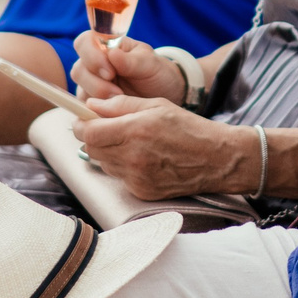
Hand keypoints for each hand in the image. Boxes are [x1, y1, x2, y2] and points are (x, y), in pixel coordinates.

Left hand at [70, 96, 250, 199]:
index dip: (81, 124)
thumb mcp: (156, 105)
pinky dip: (123, 166)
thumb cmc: (188, 127)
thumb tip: (90, 105)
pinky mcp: (142, 192)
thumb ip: (120, 105)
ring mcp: (137, 178)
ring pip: (104, 164)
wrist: (216, 159)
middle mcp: (133, 157)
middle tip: (105, 128)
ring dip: (108, 152)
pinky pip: (119, 177)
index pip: (89, 133)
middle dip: (93, 137)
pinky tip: (142, 158)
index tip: (83, 119)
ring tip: (131, 142)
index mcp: (136, 131)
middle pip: (91, 149)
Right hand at [71, 30, 186, 104]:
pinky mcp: (92, 105)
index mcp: (106, 46)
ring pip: (80, 91)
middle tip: (117, 92)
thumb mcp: (150, 64)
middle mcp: (93, 64)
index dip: (91, 56)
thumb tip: (112, 54)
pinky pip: (85, 109)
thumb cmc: (156, 73)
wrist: (164, 96)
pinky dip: (98, 111)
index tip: (110, 72)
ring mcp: (91, 85)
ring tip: (120, 101)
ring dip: (99, 99)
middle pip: (78, 70)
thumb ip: (131, 60)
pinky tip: (114, 112)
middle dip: (96, 83)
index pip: (84, 42)